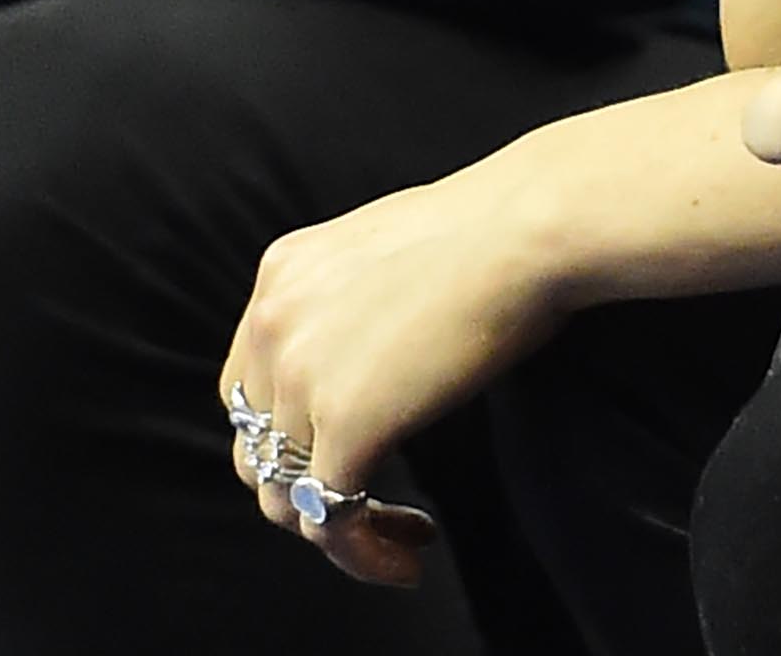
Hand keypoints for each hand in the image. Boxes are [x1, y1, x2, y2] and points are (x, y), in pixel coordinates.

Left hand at [219, 157, 564, 588]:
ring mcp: (301, 374)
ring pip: (287, 499)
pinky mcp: (346, 421)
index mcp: (281, 274)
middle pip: (258, 450)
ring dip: (341, 532)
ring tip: (401, 539)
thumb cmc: (491, 230)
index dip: (291, 439)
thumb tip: (367, 359)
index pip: (251, 390)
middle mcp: (273, 322)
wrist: (529, 225)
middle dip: (310, 490)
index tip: (349, 457)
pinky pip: (332, 520)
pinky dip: (366, 553)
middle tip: (373, 506)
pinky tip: (410, 555)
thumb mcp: (386, 250)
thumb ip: (350, 301)